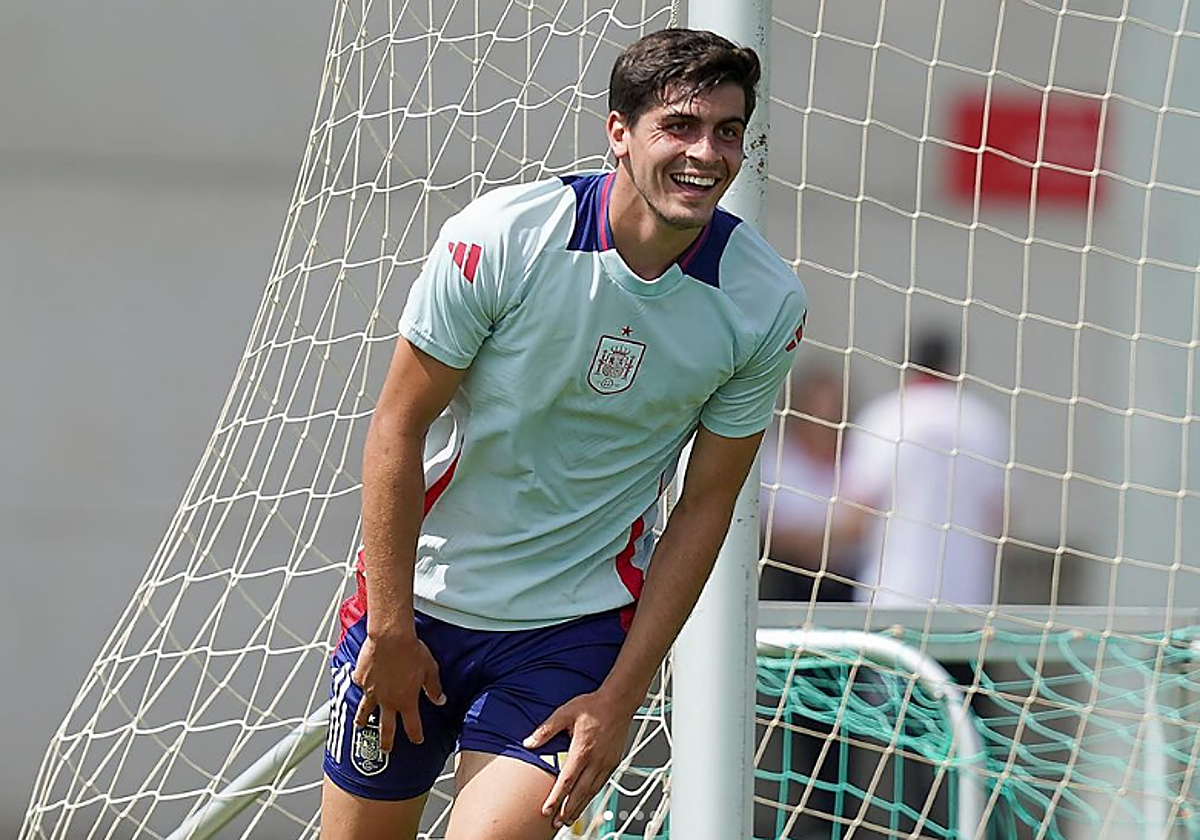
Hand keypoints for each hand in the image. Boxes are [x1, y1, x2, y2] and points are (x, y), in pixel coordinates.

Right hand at [351, 631, 444, 752]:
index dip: (415, 735)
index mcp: (406, 700)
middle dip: (386, 742)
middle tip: (386, 751)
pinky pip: (359, 685)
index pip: (412, 726)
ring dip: (362, 720)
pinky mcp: (360, 679)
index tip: (417, 740)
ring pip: (365, 711)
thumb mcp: (430, 670)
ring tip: (359, 726)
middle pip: (386, 728)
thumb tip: (441, 700)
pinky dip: (360, 685)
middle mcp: (387, 700)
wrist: (390, 637)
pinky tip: (360, 683)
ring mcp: (371, 691)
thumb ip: (434, 688)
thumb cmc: (412, 651)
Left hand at [522, 689, 633, 828]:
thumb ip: (546, 729)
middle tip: (556, 823)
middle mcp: (596, 760)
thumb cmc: (593, 705)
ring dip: (580, 807)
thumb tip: (529, 742)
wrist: (619, 701)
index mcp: (582, 750)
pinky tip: (586, 801)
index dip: (556, 798)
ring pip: (592, 792)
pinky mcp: (613, 762)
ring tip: (569, 819)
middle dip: (567, 810)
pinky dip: (592, 796)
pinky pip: (601, 784)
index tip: (546, 810)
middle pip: (580, 793)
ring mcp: (606, 763)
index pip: (567, 781)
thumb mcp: (565, 713)